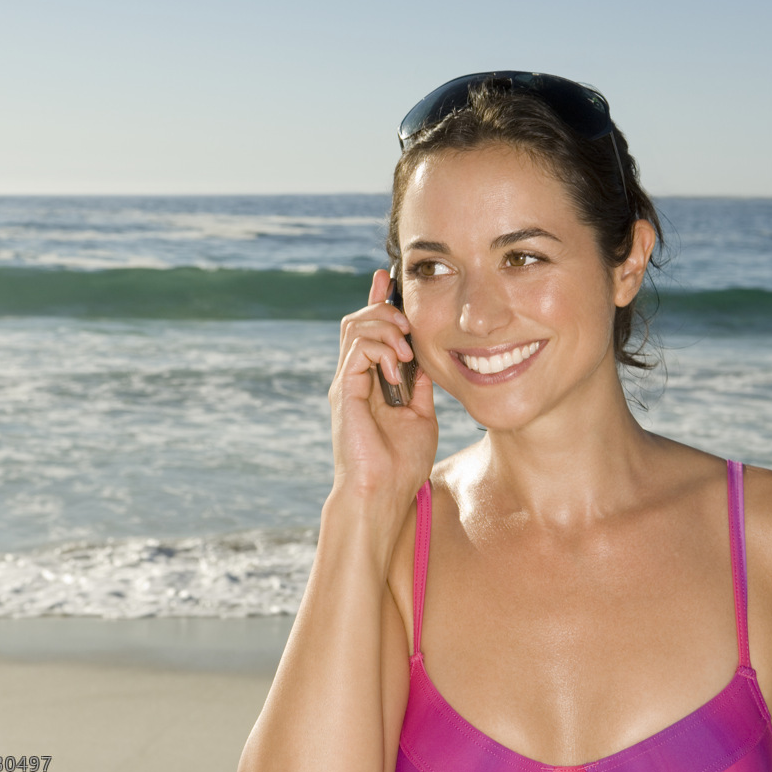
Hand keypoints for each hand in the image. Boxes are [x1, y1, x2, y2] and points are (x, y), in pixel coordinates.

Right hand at [329, 269, 437, 512]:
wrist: (383, 493)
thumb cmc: (401, 464)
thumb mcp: (421, 415)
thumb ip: (420, 385)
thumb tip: (427, 358)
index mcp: (370, 380)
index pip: (369, 329)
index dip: (378, 300)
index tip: (389, 278)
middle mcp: (354, 377)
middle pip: (359, 319)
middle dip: (386, 310)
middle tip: (410, 326)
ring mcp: (347, 382)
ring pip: (356, 326)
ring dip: (387, 328)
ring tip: (406, 350)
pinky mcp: (344, 390)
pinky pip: (358, 348)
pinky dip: (382, 349)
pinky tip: (398, 367)